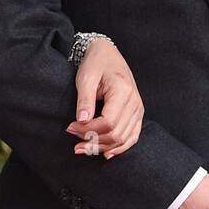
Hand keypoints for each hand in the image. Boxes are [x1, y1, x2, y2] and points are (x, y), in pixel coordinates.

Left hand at [65, 37, 143, 158]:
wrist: (107, 54)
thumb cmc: (95, 63)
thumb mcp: (85, 78)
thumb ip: (85, 100)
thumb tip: (81, 122)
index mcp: (123, 91)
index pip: (108, 122)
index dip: (88, 130)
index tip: (70, 127)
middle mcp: (135, 102)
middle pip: (116, 134)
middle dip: (93, 141)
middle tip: (73, 141)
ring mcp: (138, 109)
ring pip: (123, 139)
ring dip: (103, 147)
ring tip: (83, 148)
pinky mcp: (137, 114)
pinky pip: (132, 137)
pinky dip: (120, 148)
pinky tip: (106, 154)